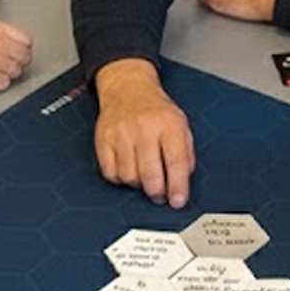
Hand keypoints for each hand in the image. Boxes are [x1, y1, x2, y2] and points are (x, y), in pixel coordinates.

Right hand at [93, 58, 194, 207]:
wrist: (128, 88)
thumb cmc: (157, 111)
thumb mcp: (181, 124)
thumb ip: (186, 153)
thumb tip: (181, 183)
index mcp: (169, 124)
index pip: (175, 161)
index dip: (178, 187)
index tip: (178, 202)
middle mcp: (144, 128)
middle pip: (150, 174)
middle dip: (158, 193)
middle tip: (161, 196)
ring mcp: (121, 133)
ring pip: (129, 177)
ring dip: (139, 185)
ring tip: (144, 177)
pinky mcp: (103, 139)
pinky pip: (111, 173)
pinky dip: (121, 179)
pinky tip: (128, 170)